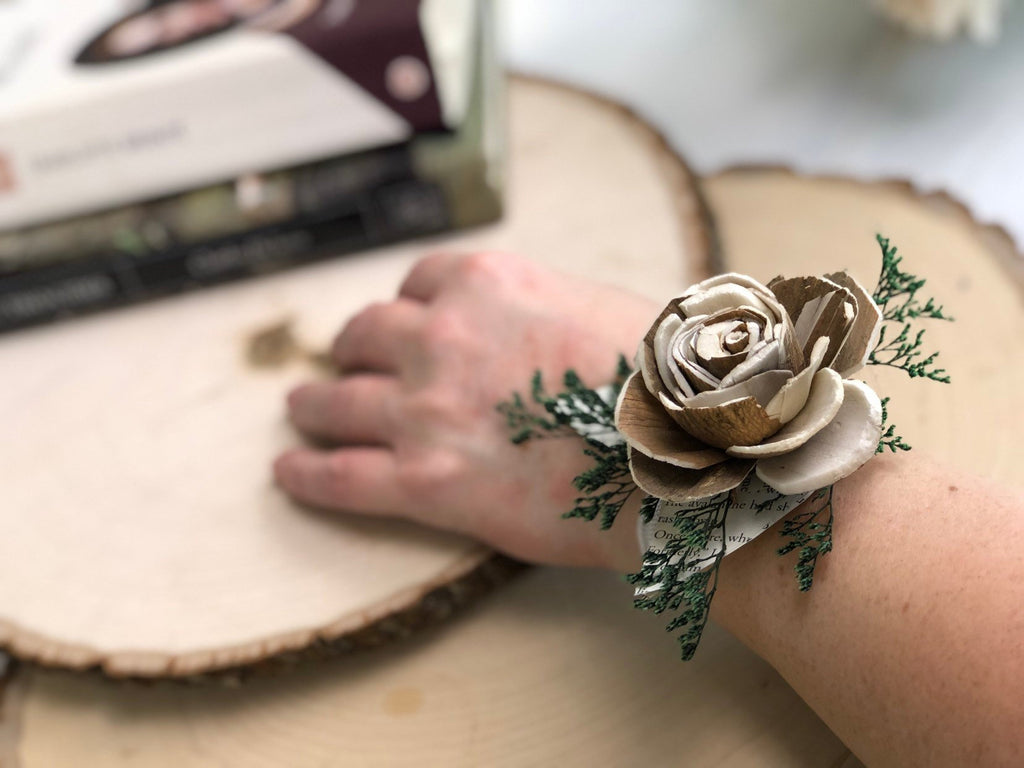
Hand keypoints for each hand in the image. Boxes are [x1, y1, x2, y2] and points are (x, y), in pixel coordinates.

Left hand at [274, 252, 655, 569]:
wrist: (681, 453)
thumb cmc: (661, 380)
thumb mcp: (599, 308)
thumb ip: (543, 311)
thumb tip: (540, 335)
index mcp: (487, 283)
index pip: (418, 283)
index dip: (407, 308)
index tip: (404, 325)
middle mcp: (441, 337)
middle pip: (365, 336)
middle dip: (354, 350)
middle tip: (347, 365)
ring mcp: (424, 409)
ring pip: (336, 401)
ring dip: (314, 405)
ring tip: (302, 412)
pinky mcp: (424, 482)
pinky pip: (340, 475)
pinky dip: (306, 475)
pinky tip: (287, 474)